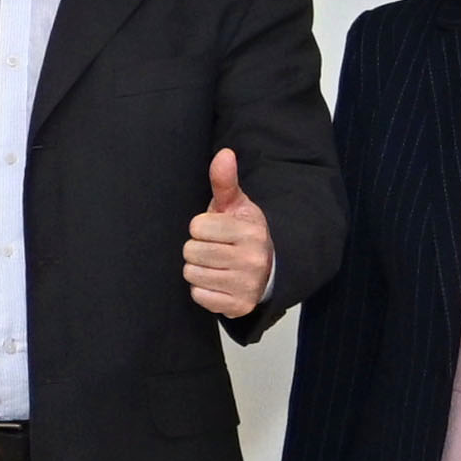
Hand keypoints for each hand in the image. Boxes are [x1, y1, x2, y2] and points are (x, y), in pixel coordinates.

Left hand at [184, 147, 272, 316]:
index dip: (201, 227)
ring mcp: (246, 285)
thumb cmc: (243, 233)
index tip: (216, 231)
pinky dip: (203, 290)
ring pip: (192, 274)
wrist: (268, 268)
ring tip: (217, 265)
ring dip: (198, 270)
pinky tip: (218, 282)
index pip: (196, 226)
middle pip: (191, 251)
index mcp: (250, 232)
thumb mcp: (237, 206)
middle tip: (215, 249)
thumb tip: (224, 154)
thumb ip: (225, 181)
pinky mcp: (238, 306)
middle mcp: (252, 259)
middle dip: (198, 249)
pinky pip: (198, 295)